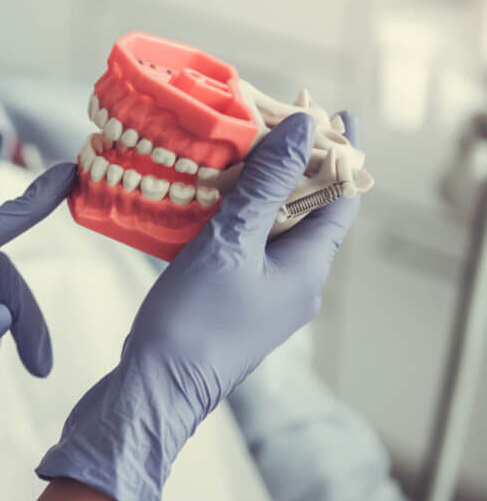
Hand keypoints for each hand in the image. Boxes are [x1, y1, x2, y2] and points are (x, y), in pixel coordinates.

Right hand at [37, 113, 360, 500]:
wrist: (157, 387)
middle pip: (306, 211)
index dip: (341, 154)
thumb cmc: (195, 319)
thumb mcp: (230, 242)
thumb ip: (266, 184)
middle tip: (267, 122)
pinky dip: (232, 217)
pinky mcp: (233, 302)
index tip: (329, 113)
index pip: (342, 199)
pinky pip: (244, 247)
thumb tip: (303, 130)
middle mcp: (296, 282)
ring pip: (271, 229)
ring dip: (257, 190)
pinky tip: (202, 198)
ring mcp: (264, 295)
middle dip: (291, 166)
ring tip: (232, 151)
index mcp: (308, 268)